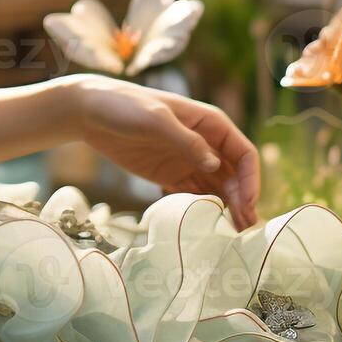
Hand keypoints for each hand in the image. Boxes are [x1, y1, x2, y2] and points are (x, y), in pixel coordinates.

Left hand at [73, 75, 260, 229]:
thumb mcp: (156, 120)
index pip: (243, 153)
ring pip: (217, 188)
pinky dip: (203, 209)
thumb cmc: (125, 106)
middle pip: (234, 176)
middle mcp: (205, 143)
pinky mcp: (170, 175)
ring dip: (227, 209)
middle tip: (243, 230)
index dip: (251, 179)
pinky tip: (206, 227)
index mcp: (210, 124)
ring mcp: (187, 160)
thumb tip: (215, 165)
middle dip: (242, 201)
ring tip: (231, 235)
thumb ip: (186, 141)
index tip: (247, 204)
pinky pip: (194, 194)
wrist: (90, 112)